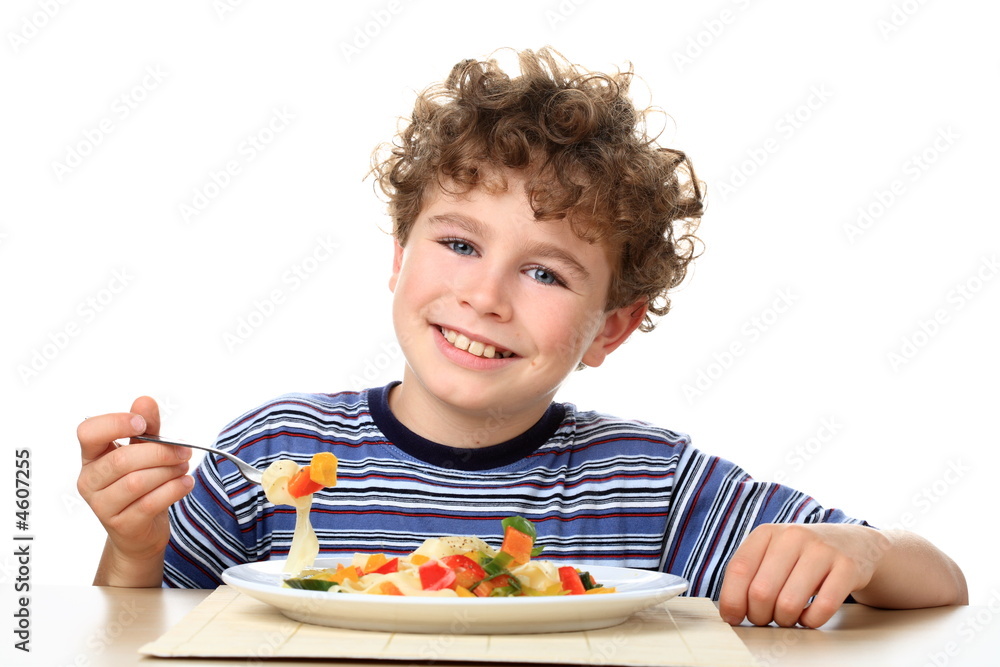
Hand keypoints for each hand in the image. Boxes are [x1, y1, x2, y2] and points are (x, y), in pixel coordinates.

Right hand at [77, 396, 193, 583]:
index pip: (88, 432)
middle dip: (160, 452)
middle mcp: (90, 480)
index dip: (115, 424)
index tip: (142, 424)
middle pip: (122, 460)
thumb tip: (144, 401)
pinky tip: (185, 483)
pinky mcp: (122, 525)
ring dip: (169, 471)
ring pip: (137, 482)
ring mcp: (102, 506)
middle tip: (184, 451)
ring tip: (184, 467)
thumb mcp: (144, 450)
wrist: (141, 531)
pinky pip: (150, 503)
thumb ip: (146, 427)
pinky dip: (173, 489)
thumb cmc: (141, 482)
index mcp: (92, 456)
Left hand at [718, 523, 889, 627]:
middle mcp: (792, 536)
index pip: (738, 569)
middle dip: (759, 615)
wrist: (852, 544)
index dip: (732, 600)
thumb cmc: (801, 556)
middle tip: (765, 618)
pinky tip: (809, 616)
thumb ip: (749, 576)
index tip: (733, 617)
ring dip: (784, 620)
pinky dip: (811, 621)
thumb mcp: (771, 555)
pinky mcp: (847, 567)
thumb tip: (729, 612)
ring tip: (788, 616)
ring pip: (789, 603)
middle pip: (761, 591)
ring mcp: (821, 550)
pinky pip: (822, 608)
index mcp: (767, 533)